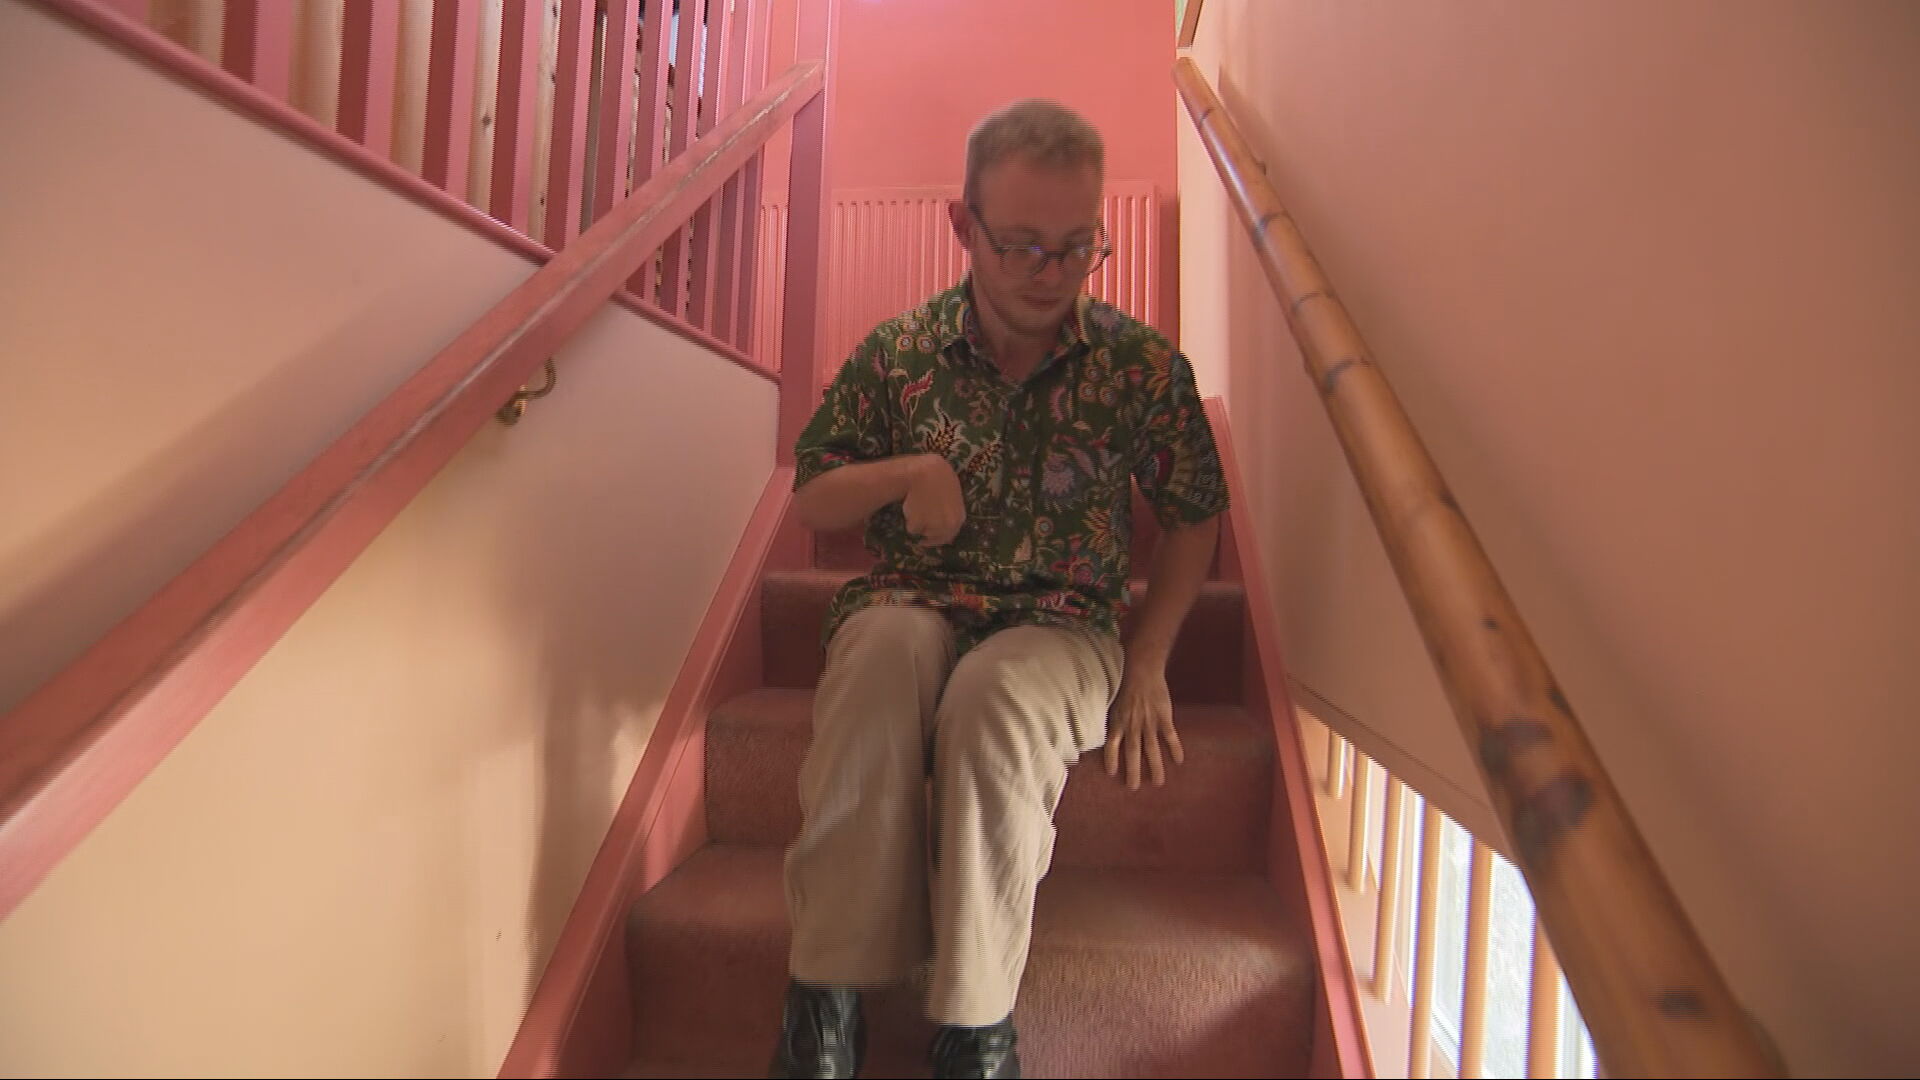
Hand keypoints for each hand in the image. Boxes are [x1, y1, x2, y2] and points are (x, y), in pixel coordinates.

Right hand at [902, 454, 964, 545]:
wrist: (925, 472)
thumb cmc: (939, 476)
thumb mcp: (952, 493)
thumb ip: (951, 509)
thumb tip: (947, 522)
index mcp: (959, 518)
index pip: (951, 534)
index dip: (940, 536)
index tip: (932, 537)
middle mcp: (948, 525)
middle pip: (936, 539)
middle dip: (928, 539)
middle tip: (921, 540)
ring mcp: (933, 526)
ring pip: (922, 532)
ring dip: (919, 525)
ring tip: (917, 507)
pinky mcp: (918, 525)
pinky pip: (912, 527)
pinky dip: (909, 520)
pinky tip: (911, 505)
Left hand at [1104, 667, 1182, 789]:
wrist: (1142, 668)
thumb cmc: (1125, 683)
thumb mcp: (1112, 702)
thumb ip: (1113, 719)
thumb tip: (1108, 732)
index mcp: (1118, 721)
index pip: (1112, 745)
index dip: (1111, 759)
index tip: (1112, 774)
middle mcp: (1132, 725)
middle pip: (1132, 753)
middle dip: (1133, 772)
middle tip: (1133, 787)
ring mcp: (1148, 722)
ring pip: (1151, 749)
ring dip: (1155, 767)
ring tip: (1158, 782)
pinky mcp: (1163, 717)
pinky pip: (1169, 736)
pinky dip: (1174, 748)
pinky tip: (1179, 761)